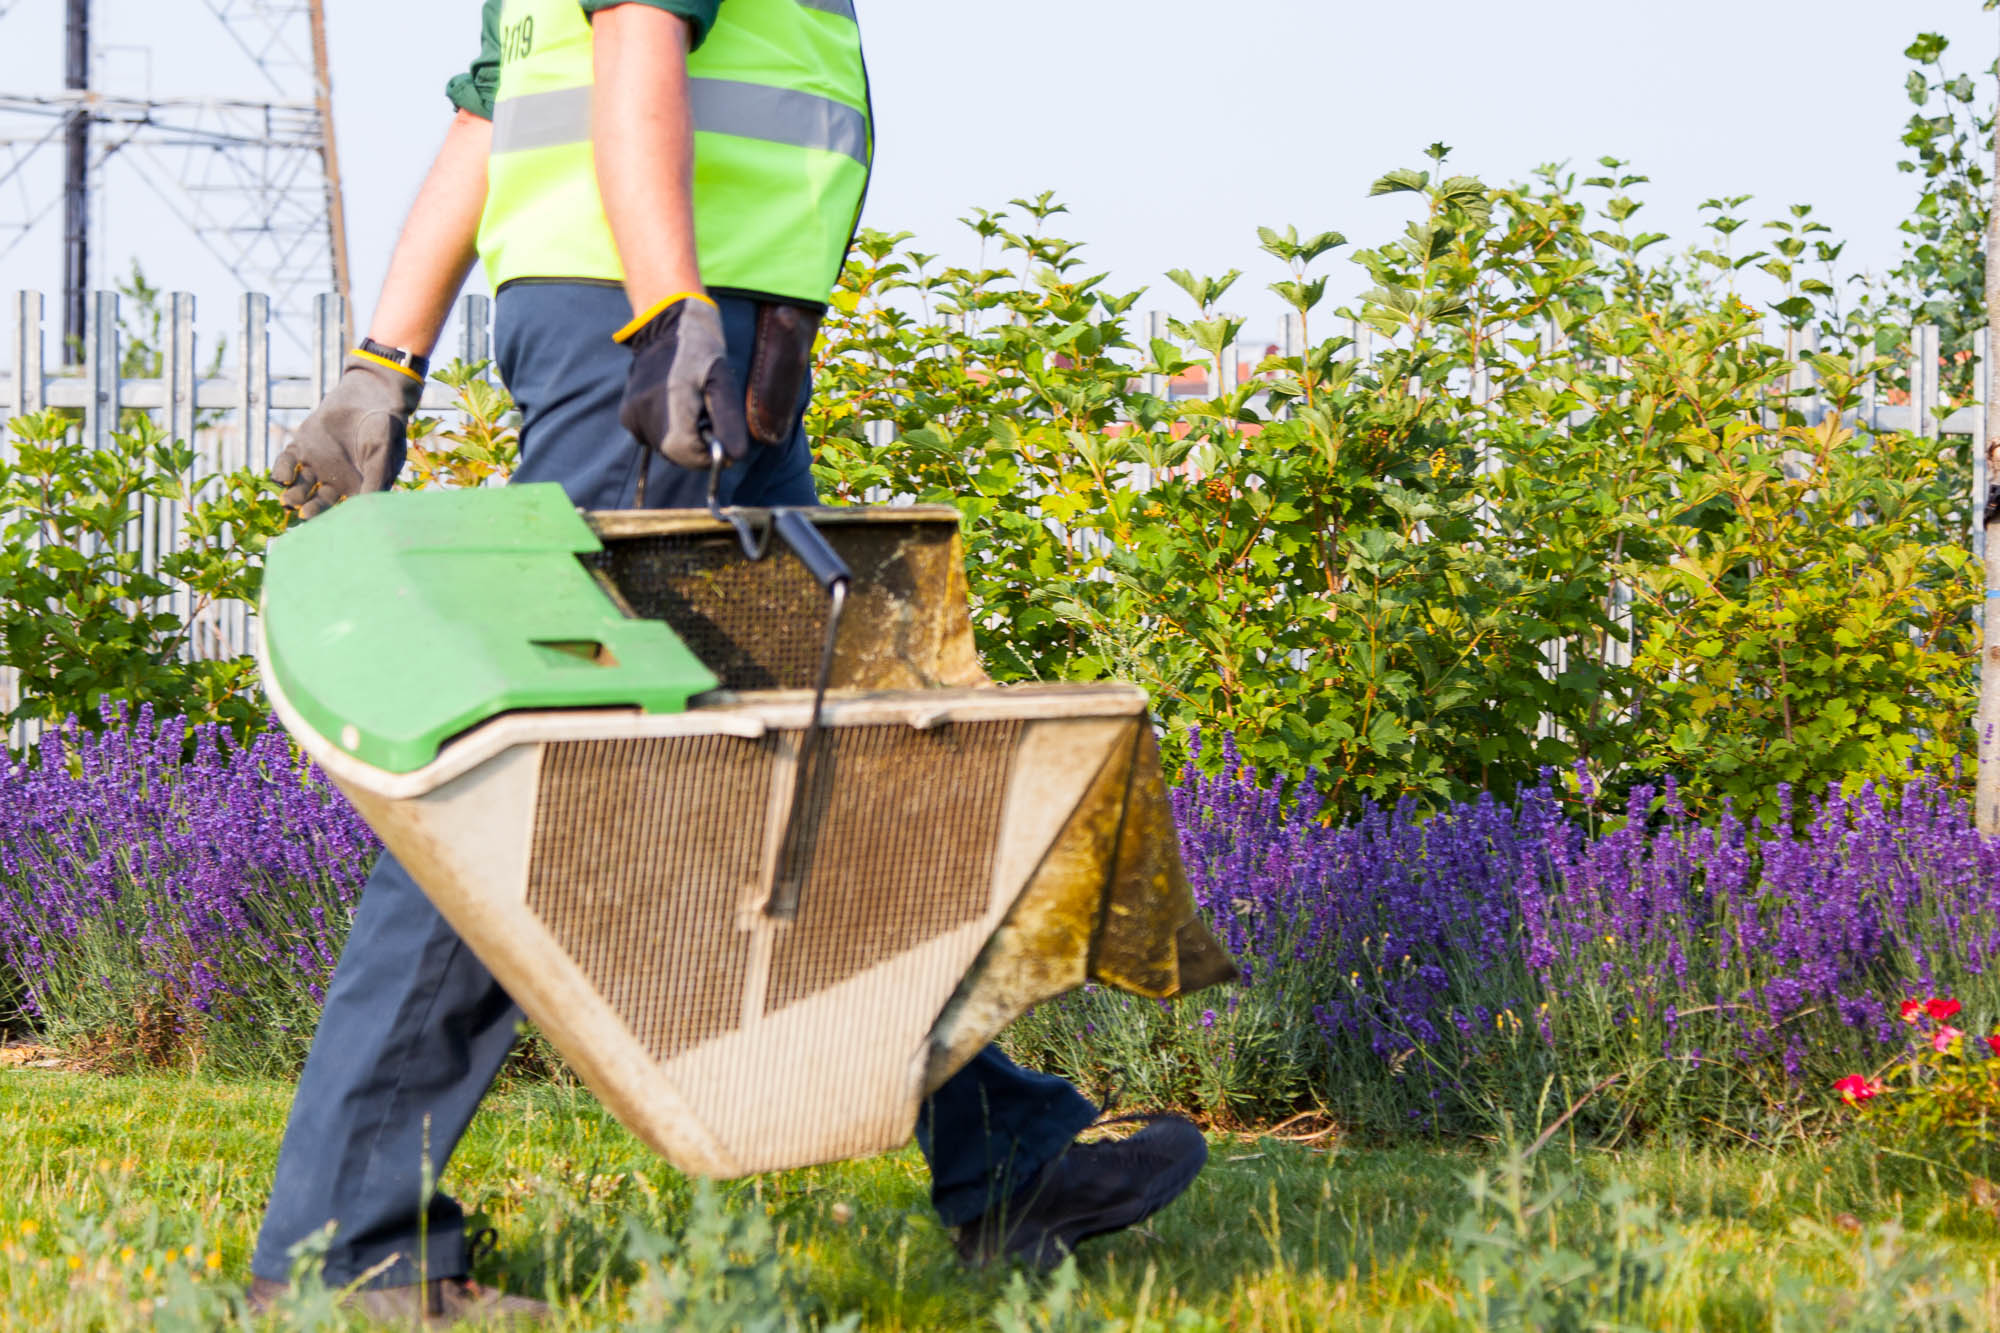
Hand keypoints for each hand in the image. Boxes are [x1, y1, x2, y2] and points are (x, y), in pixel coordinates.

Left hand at [272, 353, 424, 518]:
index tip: (329, 528)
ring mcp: (316, 466)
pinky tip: (282, 477)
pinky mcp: (301, 447)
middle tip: (303, 514)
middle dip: (310, 511)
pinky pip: (287, 464)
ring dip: (293, 495)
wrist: (371, 395)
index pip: (342, 513)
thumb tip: (368, 510)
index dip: (335, 522)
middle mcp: (334, 483)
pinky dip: (282, 471)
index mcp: (357, 490)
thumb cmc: (385, 427)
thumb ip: (374, 480)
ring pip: (300, 488)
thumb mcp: (382, 455)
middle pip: (318, 504)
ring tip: (289, 500)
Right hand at [616, 294, 748, 469]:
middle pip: (675, 454)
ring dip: (683, 440)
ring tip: (691, 410)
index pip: (688, 452)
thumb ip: (729, 421)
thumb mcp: (723, 382)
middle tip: (707, 421)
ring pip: (664, 449)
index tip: (721, 442)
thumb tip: (734, 456)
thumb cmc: (701, 354)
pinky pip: (652, 439)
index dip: (708, 455)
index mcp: (671, 400)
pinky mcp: (627, 416)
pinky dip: (667, 433)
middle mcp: (646, 411)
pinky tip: (673, 409)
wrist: (666, 328)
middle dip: (697, 448)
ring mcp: (632, 414)